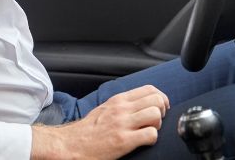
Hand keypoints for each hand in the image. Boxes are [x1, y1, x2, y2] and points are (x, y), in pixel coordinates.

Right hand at [31, 85, 169, 159]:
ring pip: (156, 114)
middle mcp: (121, 109)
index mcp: (118, 100)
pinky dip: (152, 139)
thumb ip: (122, 104)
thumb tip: (141, 104)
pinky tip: (143, 142)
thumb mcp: (105, 109)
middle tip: (155, 121)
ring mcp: (123, 124)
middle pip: (157, 100)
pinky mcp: (124, 140)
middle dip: (162, 111)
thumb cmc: (88, 130)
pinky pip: (151, 135)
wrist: (71, 144)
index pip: (149, 89)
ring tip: (148, 131)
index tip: (159, 109)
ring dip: (158, 125)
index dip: (160, 99)